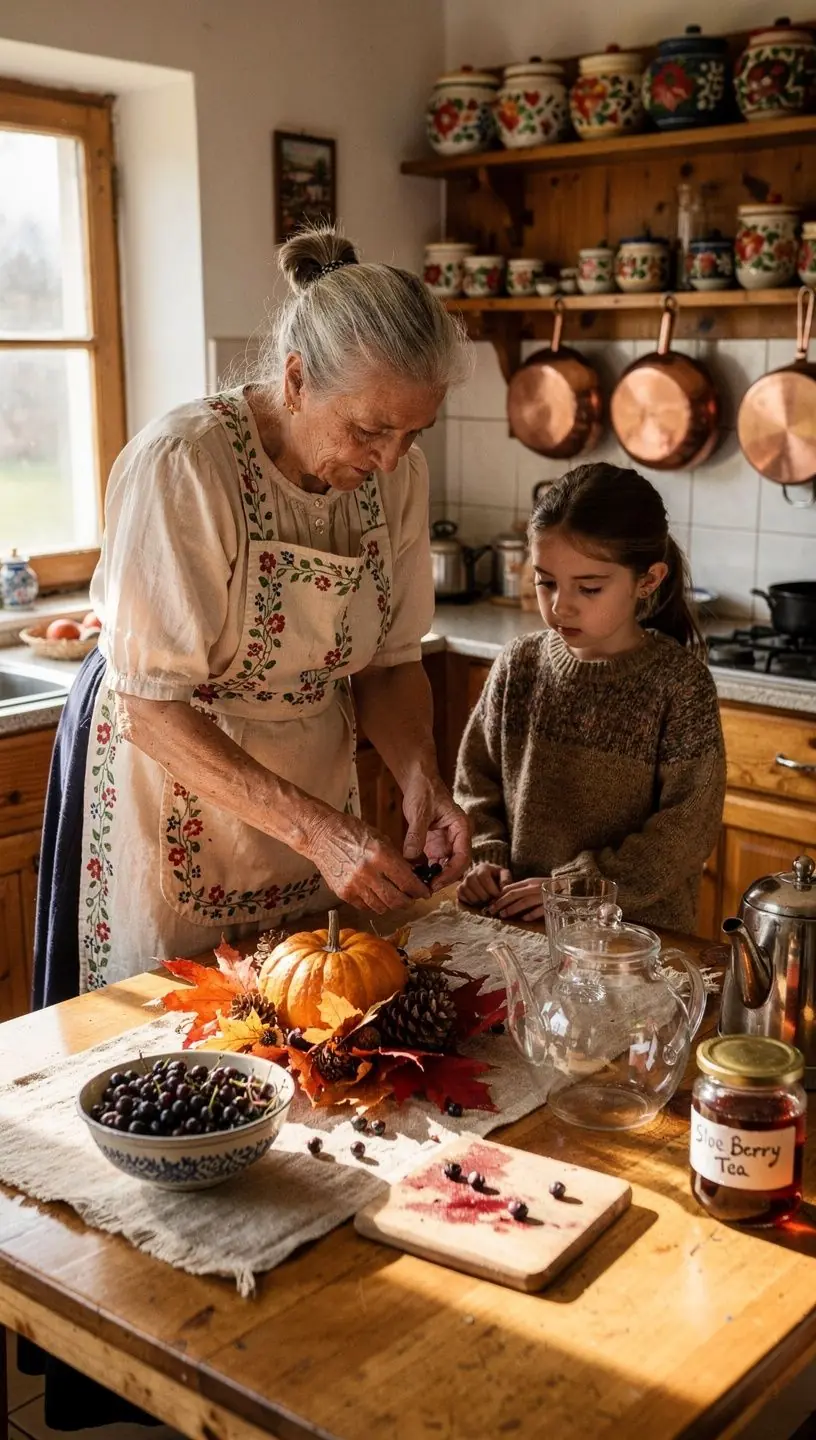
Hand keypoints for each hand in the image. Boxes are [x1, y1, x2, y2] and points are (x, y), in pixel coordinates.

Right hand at [304, 810, 427, 914]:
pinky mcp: (343, 893)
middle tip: (411, 898)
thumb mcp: (381, 839)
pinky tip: (376, 895)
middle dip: (408, 902)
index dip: (420, 891)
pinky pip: (365, 907)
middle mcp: (368, 872)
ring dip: (391, 905)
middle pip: (396, 900)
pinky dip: (374, 904)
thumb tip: (413, 877)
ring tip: (394, 897)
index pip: (407, 882)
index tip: (424, 893)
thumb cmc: (353, 832)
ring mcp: (354, 885)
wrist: (322, 835)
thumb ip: (397, 859)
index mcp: (380, 855)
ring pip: (381, 907)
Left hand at [402, 776, 470, 891]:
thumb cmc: (424, 790)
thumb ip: (416, 835)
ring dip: (433, 877)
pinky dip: (424, 871)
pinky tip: (413, 876)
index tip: (435, 883)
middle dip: (441, 879)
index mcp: (461, 827)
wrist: (419, 781)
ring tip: (417, 886)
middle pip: (456, 866)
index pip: (463, 856)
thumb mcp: (419, 812)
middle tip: (424, 889)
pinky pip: (433, 863)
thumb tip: (411, 859)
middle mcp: (458, 838)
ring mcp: (447, 843)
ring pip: (444, 868)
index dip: (451, 873)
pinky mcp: (436, 845)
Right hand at [458, 862, 512, 907]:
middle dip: (484, 895)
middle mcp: (471, 872)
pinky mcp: (460, 888)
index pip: (483, 877)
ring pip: (466, 890)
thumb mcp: (504, 875)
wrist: (489, 879)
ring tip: (485, 901)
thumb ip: (506, 880)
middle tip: (491, 900)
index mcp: (483, 867)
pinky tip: (477, 902)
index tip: (497, 896)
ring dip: (476, 899)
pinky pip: (460, 895)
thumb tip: (503, 889)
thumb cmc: (497, 878)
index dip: (490, 888)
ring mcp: (464, 881)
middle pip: (473, 883)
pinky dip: (469, 901)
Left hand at [489, 877, 547, 920]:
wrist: (569, 886)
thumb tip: (503, 895)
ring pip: (525, 902)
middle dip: (501, 903)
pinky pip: (540, 909)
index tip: (490, 903)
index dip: (499, 896)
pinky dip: (531, 914)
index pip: (510, 888)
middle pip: (514, 895)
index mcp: (529, 882)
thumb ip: (520, 889)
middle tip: (492, 911)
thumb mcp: (532, 885)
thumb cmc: (547, 887)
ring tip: (503, 915)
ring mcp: (542, 895)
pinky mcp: (551, 903)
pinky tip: (524, 919)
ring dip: (513, 909)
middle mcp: (534, 887)